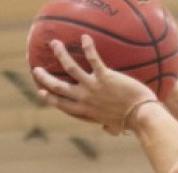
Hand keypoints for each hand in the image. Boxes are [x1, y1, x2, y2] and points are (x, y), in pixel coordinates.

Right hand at [33, 35, 156, 134]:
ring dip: (61, 54)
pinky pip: (93, 59)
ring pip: (70, 68)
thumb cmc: (129, 122)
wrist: (141, 116)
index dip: (48, 98)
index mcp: (84, 112)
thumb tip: (108, 130)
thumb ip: (107, 126)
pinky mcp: (105, 77)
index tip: (40, 91)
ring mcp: (93, 87)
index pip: (61, 104)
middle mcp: (84, 99)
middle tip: (37, 69)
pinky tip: (85, 38)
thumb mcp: (113, 126)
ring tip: (55, 43)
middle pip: (58, 87)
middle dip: (45, 77)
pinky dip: (88, 48)